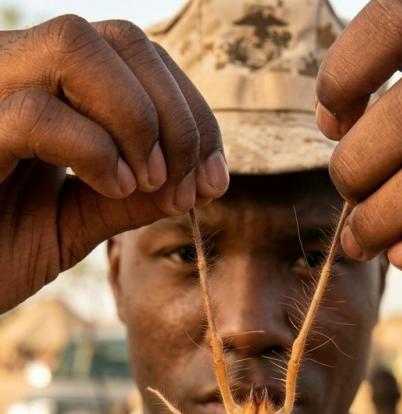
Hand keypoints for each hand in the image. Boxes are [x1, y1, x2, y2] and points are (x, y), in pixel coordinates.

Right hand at [0, 16, 227, 311]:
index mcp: (47, 85)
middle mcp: (14, 69)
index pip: (136, 54)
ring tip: (152, 183)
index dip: (191, 109)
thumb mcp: (81, 222)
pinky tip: (115, 188)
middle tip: (190, 185)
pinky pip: (36, 112)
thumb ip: (136, 197)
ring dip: (139, 118)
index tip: (216, 177)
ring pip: (76, 46)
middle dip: (178, 113)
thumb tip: (210, 180)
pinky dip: (93, 149)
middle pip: (119, 36)